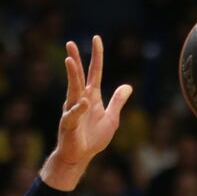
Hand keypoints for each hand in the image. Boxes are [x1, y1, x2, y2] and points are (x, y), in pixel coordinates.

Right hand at [41, 35, 132, 190]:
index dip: (97, 56)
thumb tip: (128, 86)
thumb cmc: (93, 139)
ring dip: (71, 75)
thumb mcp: (111, 119)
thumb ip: (117, 102)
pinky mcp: (68, 123)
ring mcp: (72, 110)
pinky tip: (85, 103)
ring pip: (72, 89)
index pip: (95, 72)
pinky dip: (79, 109)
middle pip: (78, 76)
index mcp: (92, 96)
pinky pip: (73, 114)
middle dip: (75, 59)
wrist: (80, 157)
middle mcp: (80, 99)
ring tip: (69, 60)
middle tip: (70, 43)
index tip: (96, 38)